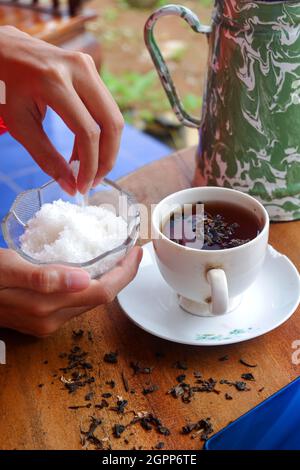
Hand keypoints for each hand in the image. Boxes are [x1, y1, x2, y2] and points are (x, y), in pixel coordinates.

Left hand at [0, 26, 123, 193]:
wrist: (2, 50)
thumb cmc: (5, 85)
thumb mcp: (20, 124)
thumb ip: (46, 157)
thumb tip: (70, 186)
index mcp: (54, 81)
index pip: (87, 132)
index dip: (90, 165)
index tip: (82, 187)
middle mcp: (78, 69)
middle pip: (111, 124)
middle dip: (106, 159)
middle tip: (93, 182)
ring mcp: (87, 65)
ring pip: (113, 117)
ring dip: (105, 149)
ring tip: (87, 169)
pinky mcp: (90, 68)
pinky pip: (105, 107)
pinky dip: (99, 133)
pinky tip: (84, 150)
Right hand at [0, 246, 141, 335]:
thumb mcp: (7, 268)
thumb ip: (43, 277)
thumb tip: (83, 279)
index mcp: (48, 307)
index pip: (102, 292)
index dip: (124, 273)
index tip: (136, 252)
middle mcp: (52, 320)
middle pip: (100, 298)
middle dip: (121, 276)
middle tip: (131, 251)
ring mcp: (46, 322)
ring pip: (89, 301)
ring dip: (107, 280)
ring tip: (116, 257)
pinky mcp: (40, 319)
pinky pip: (75, 302)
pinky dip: (89, 285)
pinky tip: (90, 269)